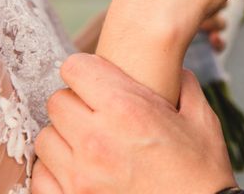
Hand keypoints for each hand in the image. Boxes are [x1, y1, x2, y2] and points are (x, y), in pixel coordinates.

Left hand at [33, 54, 233, 193]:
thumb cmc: (201, 171)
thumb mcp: (201, 118)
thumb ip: (184, 85)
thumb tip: (176, 71)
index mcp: (128, 109)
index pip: (76, 68)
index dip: (87, 70)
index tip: (97, 79)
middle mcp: (97, 138)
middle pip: (57, 101)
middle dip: (76, 102)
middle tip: (97, 112)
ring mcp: (80, 175)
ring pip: (46, 138)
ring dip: (64, 136)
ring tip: (89, 143)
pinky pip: (41, 176)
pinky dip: (55, 170)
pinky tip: (81, 169)